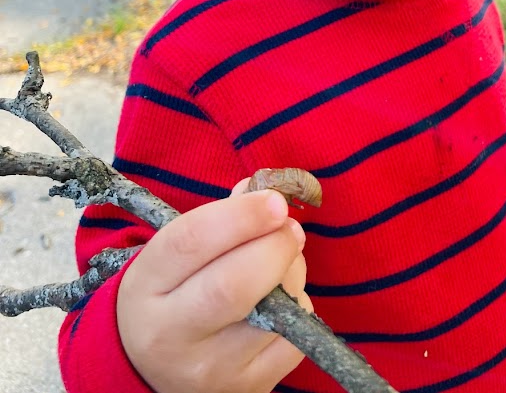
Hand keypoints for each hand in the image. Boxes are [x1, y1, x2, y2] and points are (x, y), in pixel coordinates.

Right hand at [117, 178, 310, 392]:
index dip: (242, 215)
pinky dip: (299, 308)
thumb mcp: (171, 252)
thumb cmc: (170, 291)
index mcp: (146, 287)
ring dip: (292, 273)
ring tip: (280, 261)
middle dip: (275, 245)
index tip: (273, 199)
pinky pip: (294, 340)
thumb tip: (265, 192)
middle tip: (288, 226)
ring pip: (274, 312)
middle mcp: (171, 335)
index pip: (192, 242)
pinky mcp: (247, 388)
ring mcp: (211, 370)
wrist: (147, 365)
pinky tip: (280, 302)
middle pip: (235, 285)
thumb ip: (218, 219)